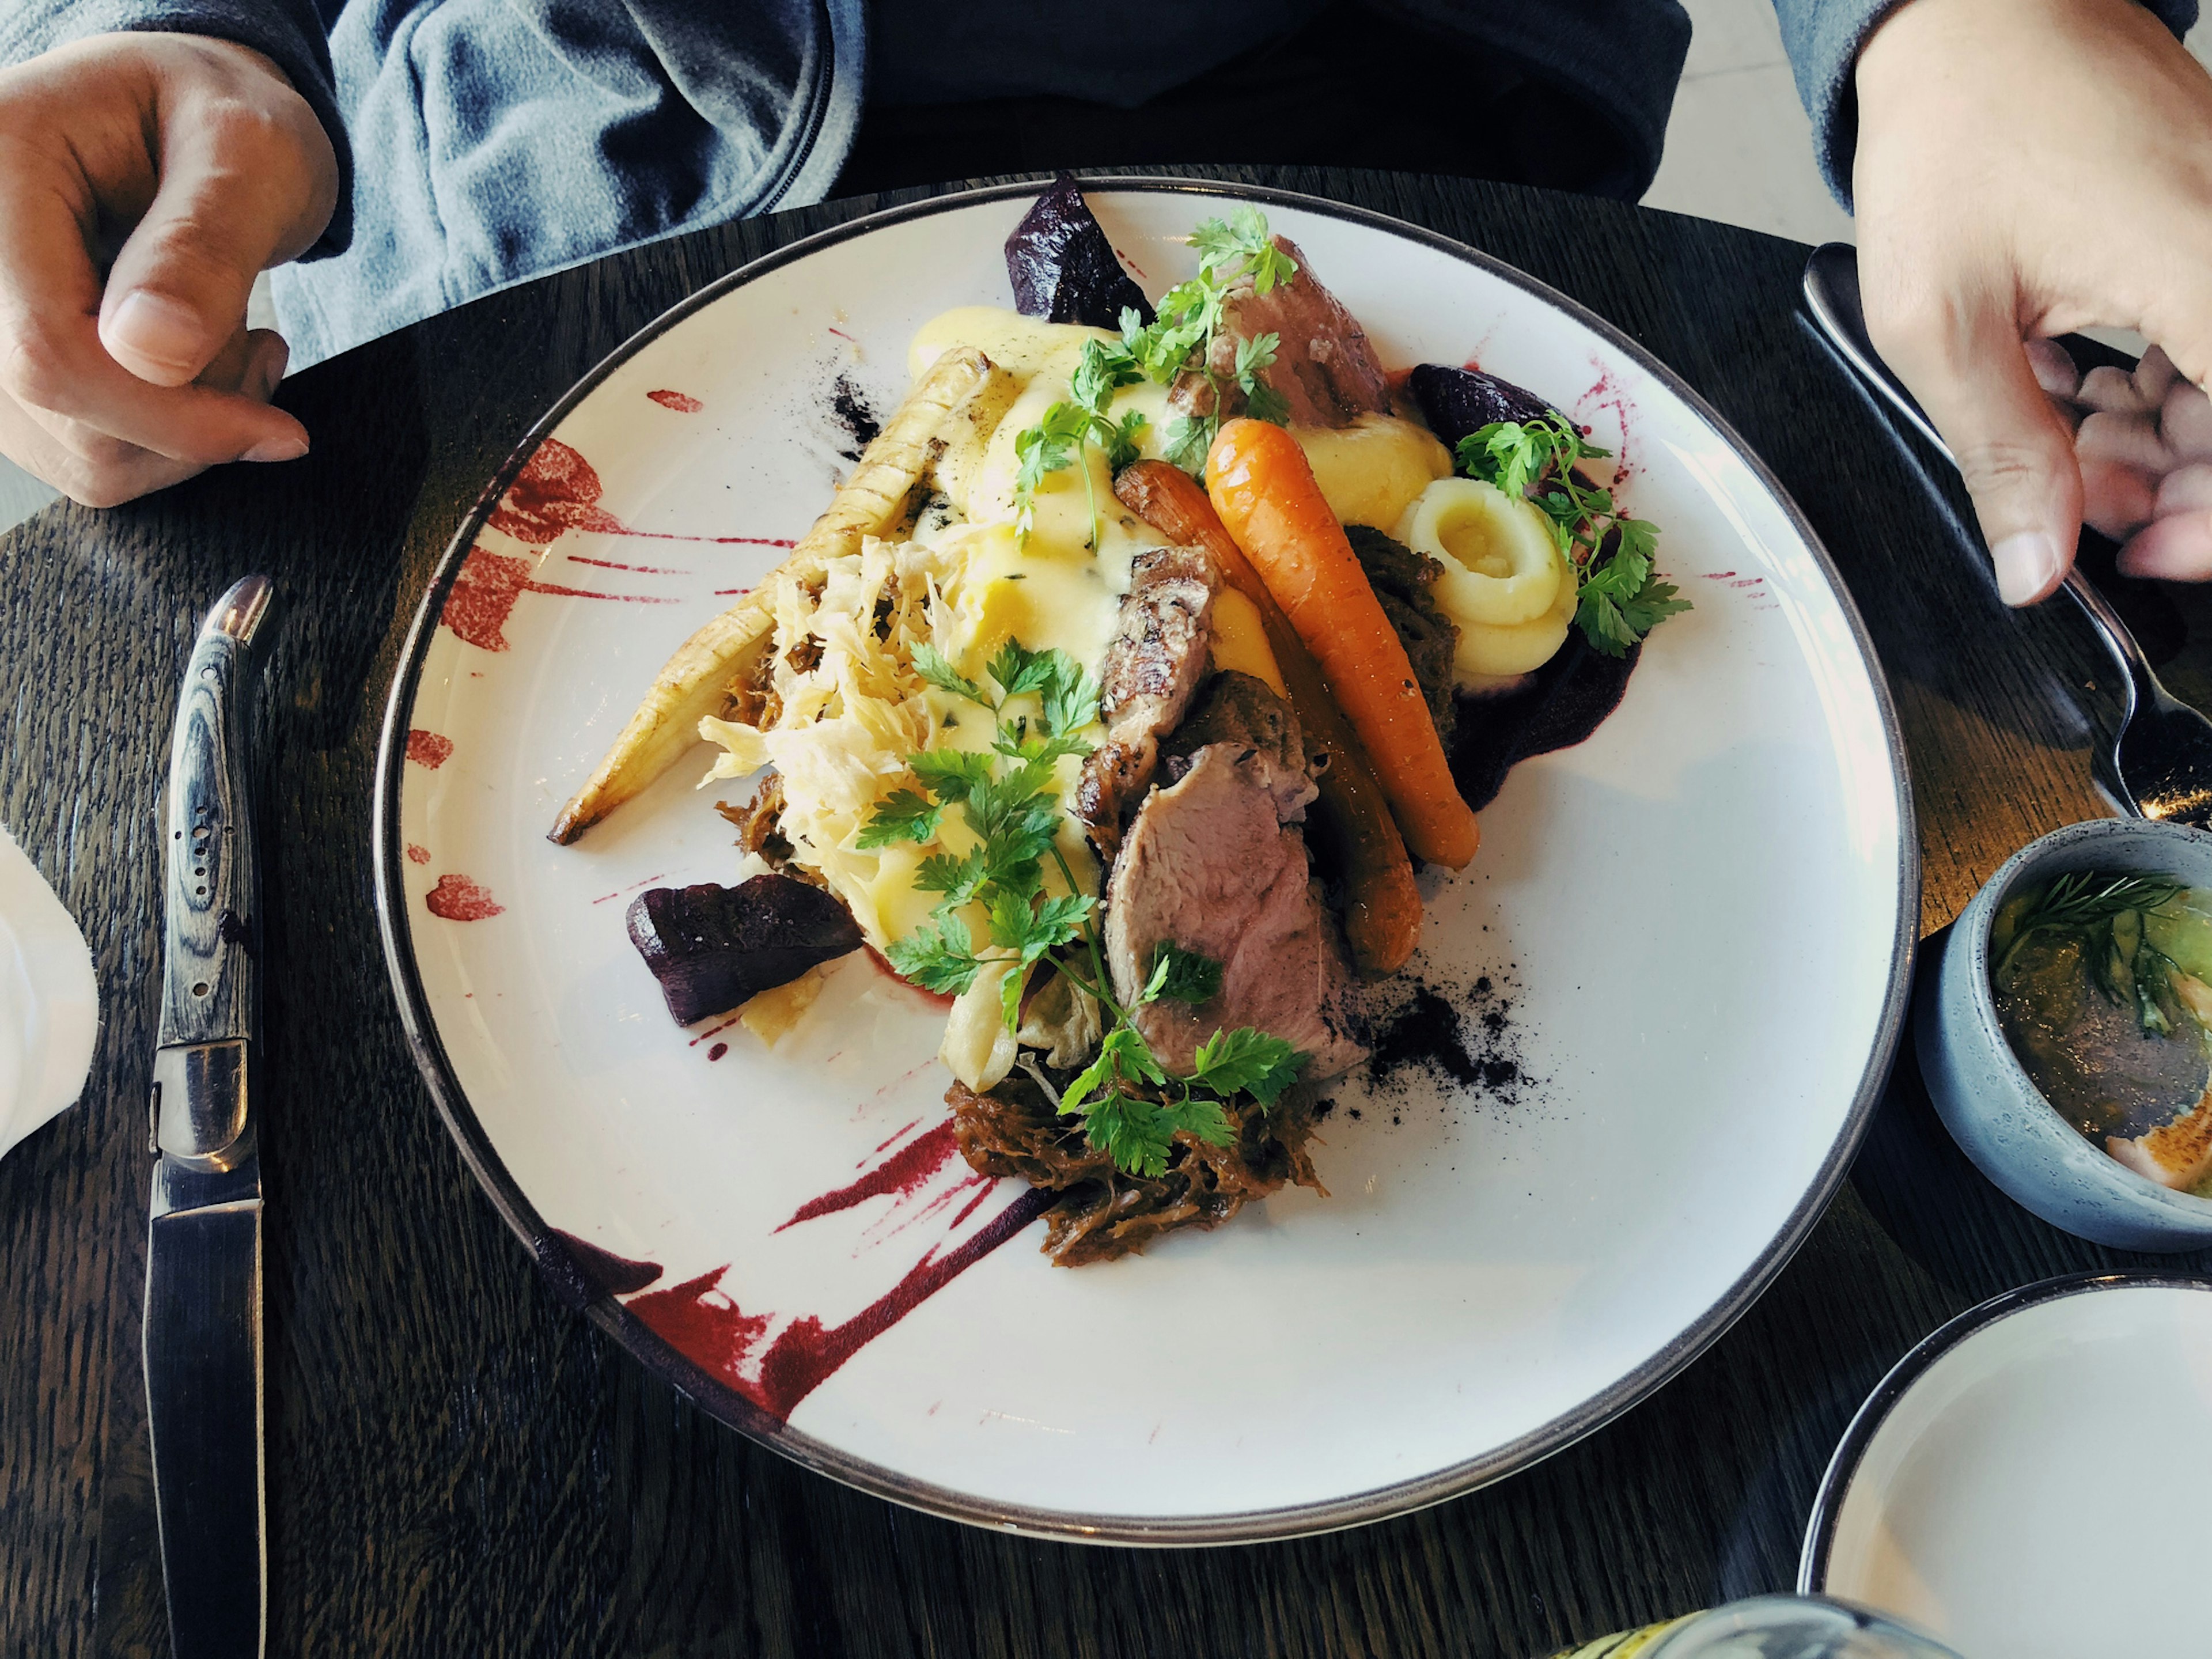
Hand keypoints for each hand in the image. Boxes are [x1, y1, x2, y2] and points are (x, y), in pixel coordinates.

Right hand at [0, 33, 337, 506]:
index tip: (278, 431)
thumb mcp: (249, 151)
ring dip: (188, 429)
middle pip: (62, 412)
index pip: (48, 346)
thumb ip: (204, 244)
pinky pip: (88, 459)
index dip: (170, 414)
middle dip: (192, 413)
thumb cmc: (227, 121)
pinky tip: (205, 369)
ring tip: (237, 344)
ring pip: (80, 454)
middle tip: (261, 346)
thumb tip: (151, 351)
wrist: (198, 124)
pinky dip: (166, 438)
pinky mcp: (12, 371)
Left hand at [1852, 0, 2211, 601]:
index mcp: (2205, 269)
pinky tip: (2088, 395)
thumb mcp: (1945, 321)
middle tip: (2081, 503)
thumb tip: (2035, 566)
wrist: (1969, 21)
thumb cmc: (1957, 133)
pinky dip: (2165, 384)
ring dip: (2163, 442)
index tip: (2145, 553)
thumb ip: (2003, 453)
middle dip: (2178, 487)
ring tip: (2068, 446)